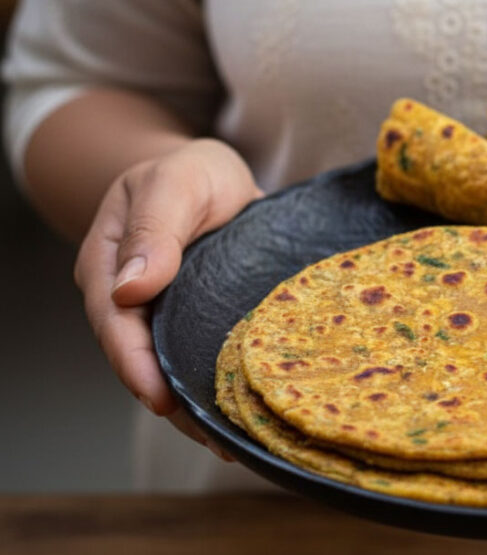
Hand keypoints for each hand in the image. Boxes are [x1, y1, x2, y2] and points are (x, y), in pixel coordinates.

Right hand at [74, 139, 262, 458]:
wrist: (212, 174)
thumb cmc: (189, 173)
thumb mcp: (174, 183)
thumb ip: (153, 229)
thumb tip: (129, 290)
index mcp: (109, 268)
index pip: (115, 325)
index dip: (136, 365)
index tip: (161, 400)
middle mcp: (132, 302)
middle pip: (143, 360)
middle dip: (174, 405)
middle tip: (214, 440)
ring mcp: (166, 315)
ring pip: (174, 367)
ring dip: (200, 407)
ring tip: (235, 444)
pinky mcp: (200, 321)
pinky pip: (203, 358)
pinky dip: (221, 386)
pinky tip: (247, 414)